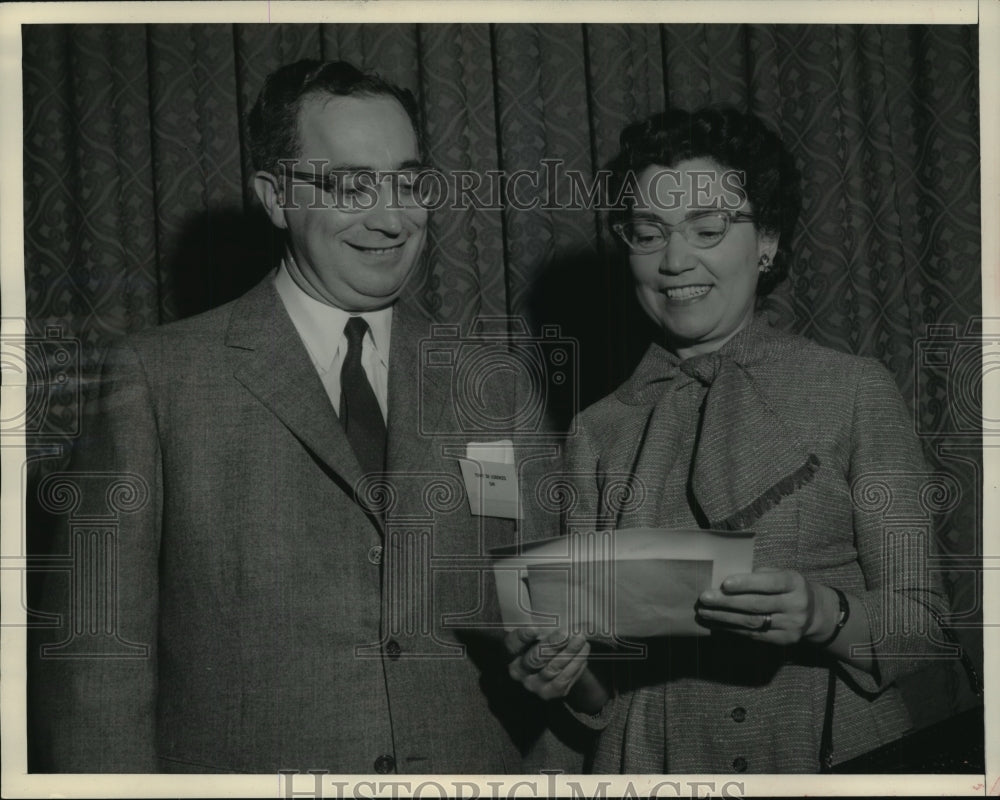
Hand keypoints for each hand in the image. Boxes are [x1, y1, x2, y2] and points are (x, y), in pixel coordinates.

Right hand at [504, 627, 590, 700]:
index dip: (522, 637)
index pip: (512, 644)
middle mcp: (518, 671)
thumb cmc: (543, 640)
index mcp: (510, 653)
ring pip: (552, 669)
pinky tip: (583, 651)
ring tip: (580, 638)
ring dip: (569, 652)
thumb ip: (538, 623)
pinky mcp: (549, 693)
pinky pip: (564, 679)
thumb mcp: (536, 631)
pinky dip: (575, 664)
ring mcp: (533, 684)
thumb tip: (546, 605)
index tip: (534, 629)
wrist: (555, 664)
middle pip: (534, 659)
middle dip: (552, 645)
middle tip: (566, 633)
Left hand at [695, 568, 836, 645]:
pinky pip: (754, 635)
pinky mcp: (784, 640)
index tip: (724, 583)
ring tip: (704, 612)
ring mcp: (791, 625)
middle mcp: (796, 605)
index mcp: (794, 583)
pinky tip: (716, 624)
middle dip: (727, 602)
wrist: (814, 613)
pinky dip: (732, 629)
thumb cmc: (787, 587)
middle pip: (757, 604)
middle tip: (704, 598)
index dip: (746, 583)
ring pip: (753, 622)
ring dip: (724, 618)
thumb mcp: (781, 574)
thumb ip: (760, 576)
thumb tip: (726, 580)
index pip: (769, 583)